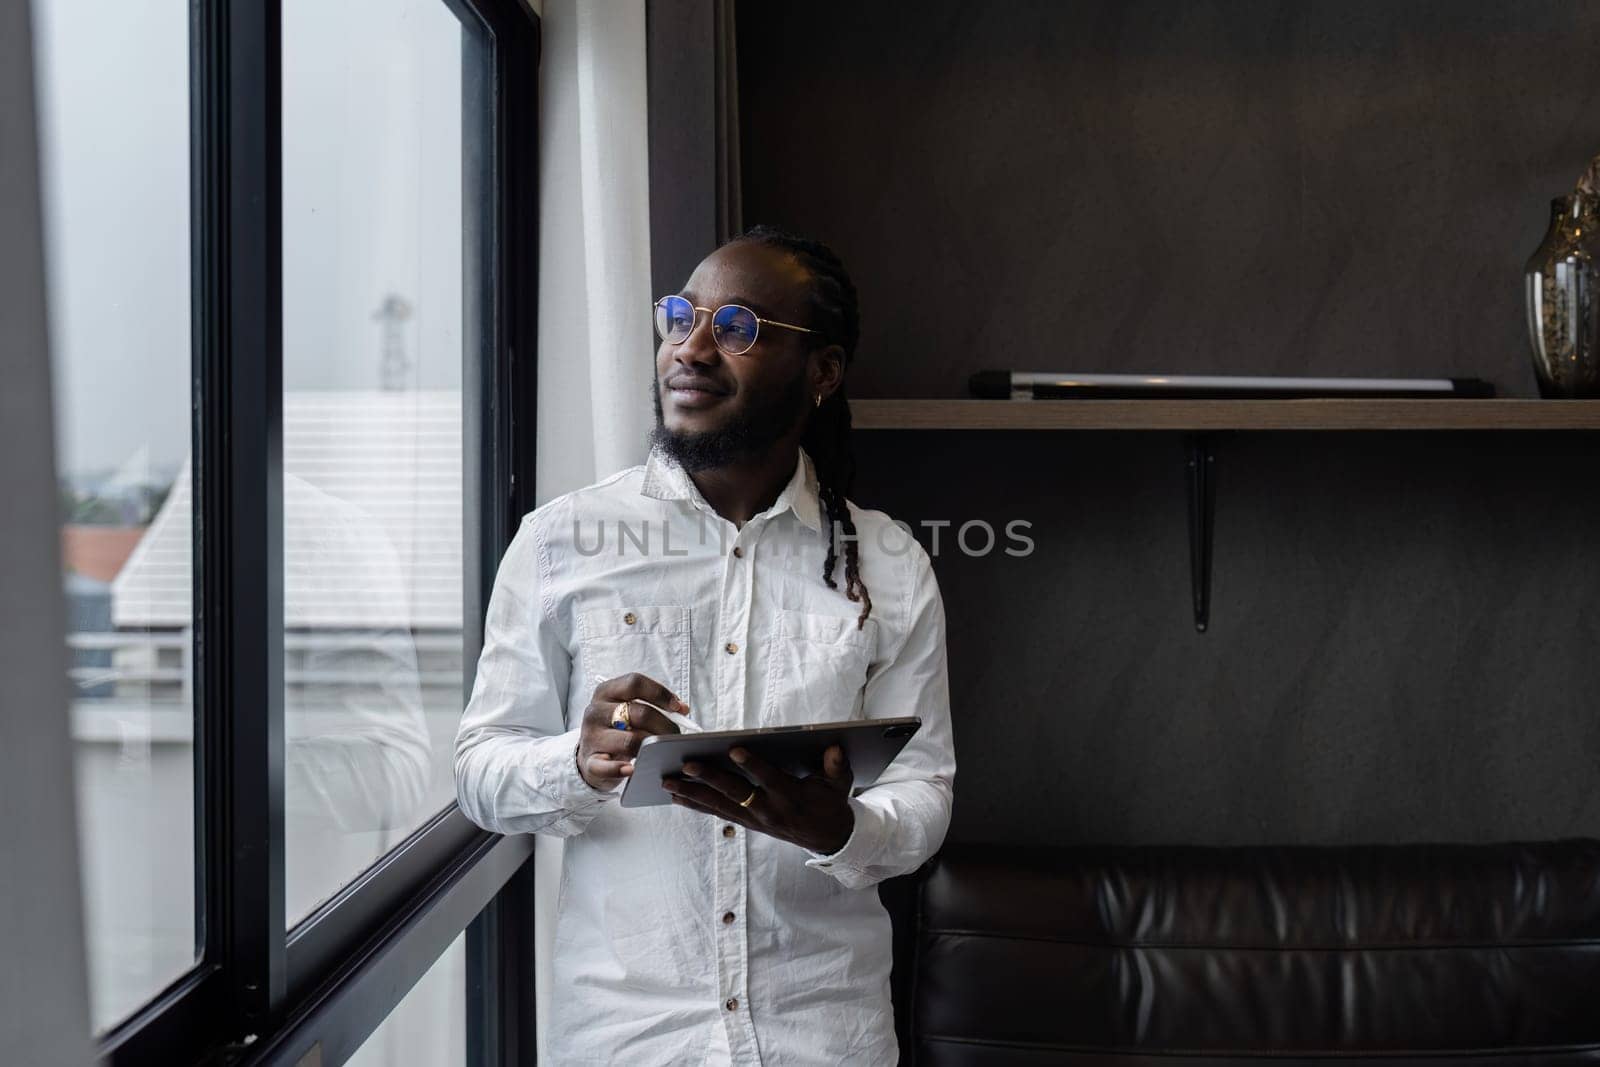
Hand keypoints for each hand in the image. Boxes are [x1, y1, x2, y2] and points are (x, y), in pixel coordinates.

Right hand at [577, 673, 690, 791]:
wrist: (590, 755)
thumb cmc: (617, 729)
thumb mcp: (627, 711)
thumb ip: (651, 705)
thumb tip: (682, 709)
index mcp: (606, 692)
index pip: (634, 683)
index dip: (660, 693)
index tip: (679, 707)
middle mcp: (595, 711)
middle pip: (638, 712)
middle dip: (664, 725)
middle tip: (676, 736)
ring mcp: (591, 737)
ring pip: (629, 740)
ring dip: (652, 747)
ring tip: (663, 752)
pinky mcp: (589, 762)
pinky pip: (605, 767)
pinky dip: (619, 769)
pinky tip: (632, 770)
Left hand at [663, 744, 854, 855]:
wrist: (829, 837)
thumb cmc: (831, 801)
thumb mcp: (840, 783)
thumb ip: (837, 767)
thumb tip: (834, 749)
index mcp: (792, 796)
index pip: (769, 779)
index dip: (753, 764)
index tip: (734, 749)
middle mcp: (769, 810)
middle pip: (736, 793)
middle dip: (710, 778)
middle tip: (686, 764)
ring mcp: (755, 819)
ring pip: (719, 806)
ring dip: (692, 794)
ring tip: (667, 783)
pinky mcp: (746, 823)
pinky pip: (717, 813)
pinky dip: (696, 805)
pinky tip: (676, 796)